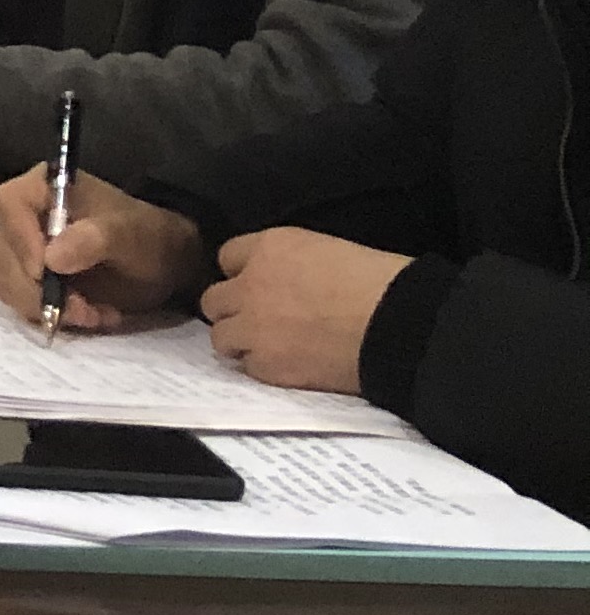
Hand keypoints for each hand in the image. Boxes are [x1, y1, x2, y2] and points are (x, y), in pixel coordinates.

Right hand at [0, 166, 204, 334]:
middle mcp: (21, 216)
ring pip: (5, 282)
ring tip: (93, 313)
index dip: (20, 239)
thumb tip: (51, 258)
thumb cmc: (146, 237)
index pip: (8, 205)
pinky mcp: (25, 280)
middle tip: (83, 309)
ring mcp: (20, 249)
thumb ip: (95, 238)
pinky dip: (50, 315)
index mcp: (41, 187)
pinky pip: (18, 302)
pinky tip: (88, 315)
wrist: (162, 264)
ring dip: (46, 307)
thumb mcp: (130, 233)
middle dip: (38, 289)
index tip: (45, 272)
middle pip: (3, 252)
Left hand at [200, 230, 412, 395]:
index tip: (259, 284)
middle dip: (233, 309)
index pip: (228, 256)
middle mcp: (250, 285)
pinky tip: (287, 364)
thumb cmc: (381, 282)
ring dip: (241, 340)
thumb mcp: (329, 251)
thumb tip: (287, 279)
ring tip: (269, 345)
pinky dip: (262, 367)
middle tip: (258, 319)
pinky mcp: (267, 364)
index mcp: (270, 247)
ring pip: (221, 336)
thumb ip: (292, 262)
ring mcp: (253, 327)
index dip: (244, 273)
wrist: (402, 326)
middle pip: (213, 299)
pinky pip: (247, 366)